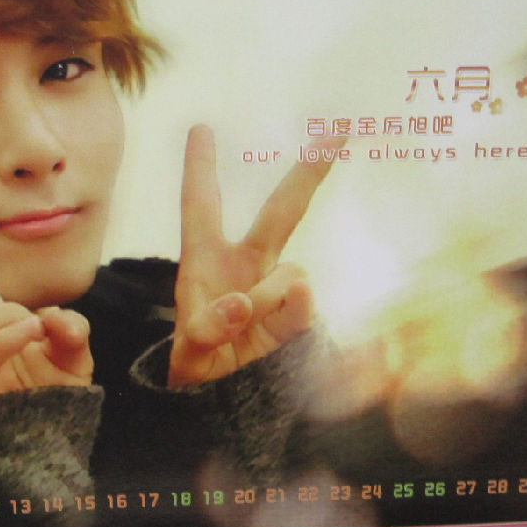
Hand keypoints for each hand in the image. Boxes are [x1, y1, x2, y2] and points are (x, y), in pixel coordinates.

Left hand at [168, 125, 338, 387]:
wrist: (222, 399)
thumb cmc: (197, 363)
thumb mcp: (189, 350)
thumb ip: (210, 327)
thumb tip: (248, 302)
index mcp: (204, 261)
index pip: (200, 206)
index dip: (200, 167)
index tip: (201, 127)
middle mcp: (245, 264)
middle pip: (281, 211)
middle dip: (308, 172)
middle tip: (337, 131)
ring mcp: (276, 288)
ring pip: (291, 275)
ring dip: (266, 302)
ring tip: (241, 334)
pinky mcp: (298, 315)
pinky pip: (303, 307)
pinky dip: (287, 320)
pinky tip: (268, 341)